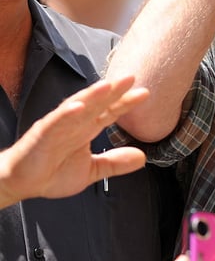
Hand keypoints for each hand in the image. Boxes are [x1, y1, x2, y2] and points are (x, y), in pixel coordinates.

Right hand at [0, 77, 147, 207]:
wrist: (23, 183)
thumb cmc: (52, 173)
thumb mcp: (91, 170)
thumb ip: (115, 163)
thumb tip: (142, 157)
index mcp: (85, 130)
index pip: (108, 112)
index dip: (125, 103)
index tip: (145, 93)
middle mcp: (74, 124)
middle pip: (96, 104)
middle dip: (113, 91)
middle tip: (131, 77)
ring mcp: (58, 127)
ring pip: (77, 107)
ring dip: (92, 96)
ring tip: (108, 86)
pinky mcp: (43, 134)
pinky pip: (56, 122)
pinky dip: (67, 114)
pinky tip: (79, 107)